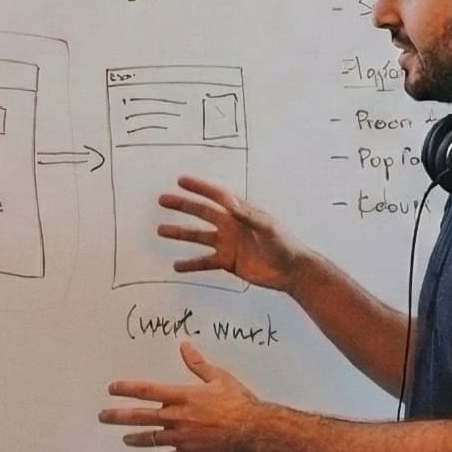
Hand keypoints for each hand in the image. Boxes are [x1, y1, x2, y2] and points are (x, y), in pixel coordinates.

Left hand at [100, 340, 265, 451]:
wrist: (255, 429)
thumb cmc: (239, 402)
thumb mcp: (219, 377)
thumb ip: (198, 364)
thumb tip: (185, 346)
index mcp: (183, 397)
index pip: (147, 390)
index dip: (127, 389)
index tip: (112, 388)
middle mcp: (178, 417)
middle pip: (141, 416)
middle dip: (119, 416)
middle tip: (103, 416)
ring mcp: (183, 438)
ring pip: (152, 439)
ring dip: (136, 438)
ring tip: (125, 438)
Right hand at [156, 176, 300, 291]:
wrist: (291, 271)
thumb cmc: (284, 245)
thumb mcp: (268, 228)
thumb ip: (249, 216)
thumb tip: (229, 204)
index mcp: (241, 212)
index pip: (217, 195)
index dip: (199, 187)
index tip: (181, 181)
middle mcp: (230, 225)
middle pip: (201, 212)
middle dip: (182, 205)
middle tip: (163, 200)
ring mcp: (227, 243)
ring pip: (198, 236)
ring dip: (179, 233)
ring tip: (161, 230)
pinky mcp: (227, 261)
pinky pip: (204, 262)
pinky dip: (190, 264)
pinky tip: (176, 266)